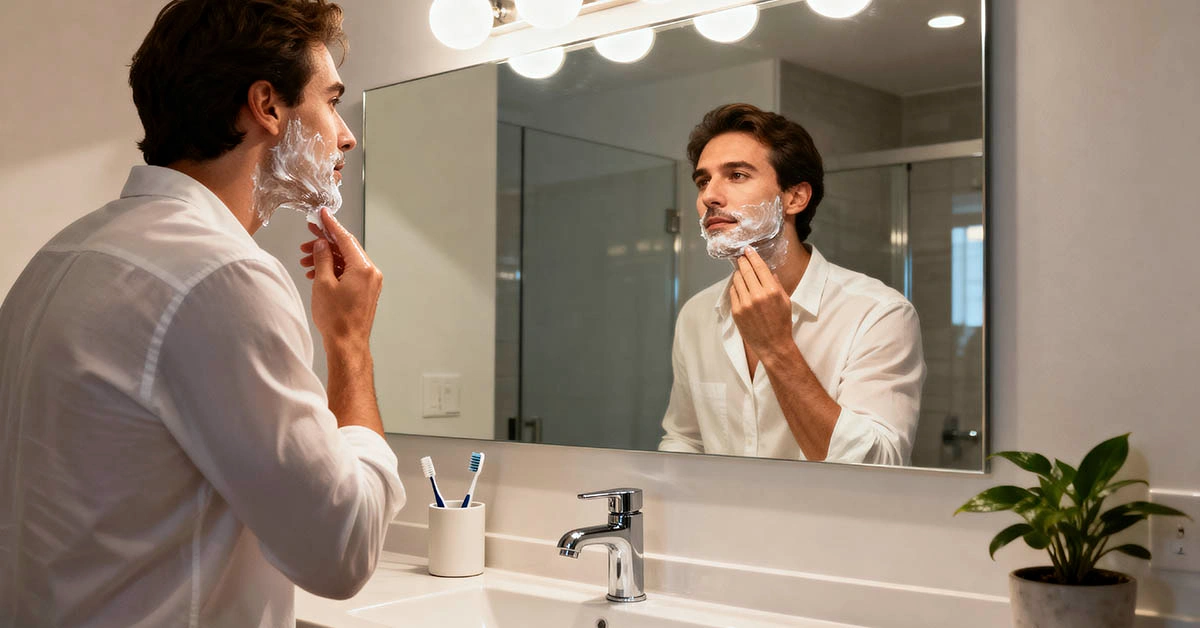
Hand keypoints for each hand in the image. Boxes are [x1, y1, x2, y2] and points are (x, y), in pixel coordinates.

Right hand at [299, 208, 382, 351]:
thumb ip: (322, 259)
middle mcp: (371, 273)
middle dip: (325, 243)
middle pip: (346, 249)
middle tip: (308, 239)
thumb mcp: (323, 283)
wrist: (347, 345)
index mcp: (364, 268)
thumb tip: (321, 244)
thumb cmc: (337, 319)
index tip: (322, 214)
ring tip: (306, 261)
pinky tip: (316, 273)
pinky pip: (349, 273)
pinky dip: (333, 270)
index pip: (345, 238)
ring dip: (326, 258)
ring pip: (346, 261)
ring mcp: (370, 283)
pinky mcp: (366, 292)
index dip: (331, 225)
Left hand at [730, 246, 792, 358]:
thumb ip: (776, 284)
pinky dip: (735, 287)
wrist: (772, 344)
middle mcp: (757, 295)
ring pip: (737, 280)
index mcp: (771, 291)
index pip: (759, 267)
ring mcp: (744, 304)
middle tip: (741, 257)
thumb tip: (768, 272)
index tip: (748, 249)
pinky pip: (733, 292)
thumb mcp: (785, 301)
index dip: (752, 256)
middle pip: (745, 271)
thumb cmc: (781, 322)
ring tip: (740, 271)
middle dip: (742, 262)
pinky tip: (739, 286)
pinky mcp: (736, 311)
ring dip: (738, 273)